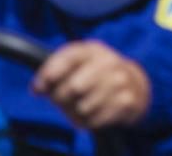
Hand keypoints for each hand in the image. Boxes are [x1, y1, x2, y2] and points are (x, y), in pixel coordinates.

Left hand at [33, 41, 149, 129]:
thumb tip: (37, 88)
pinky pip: (95, 120)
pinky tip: (92, 113)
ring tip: (80, 106)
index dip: (49, 74)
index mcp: (93, 50)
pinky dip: (89, 121)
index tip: (39, 88)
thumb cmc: (95, 73)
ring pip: (83, 107)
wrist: (133, 82)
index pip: (67, 58)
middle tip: (61, 100)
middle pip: (73, 87)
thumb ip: (54, 70)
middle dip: (61, 98)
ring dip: (75, 112)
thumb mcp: (78, 63)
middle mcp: (109, 62)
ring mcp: (120, 82)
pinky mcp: (126, 102)